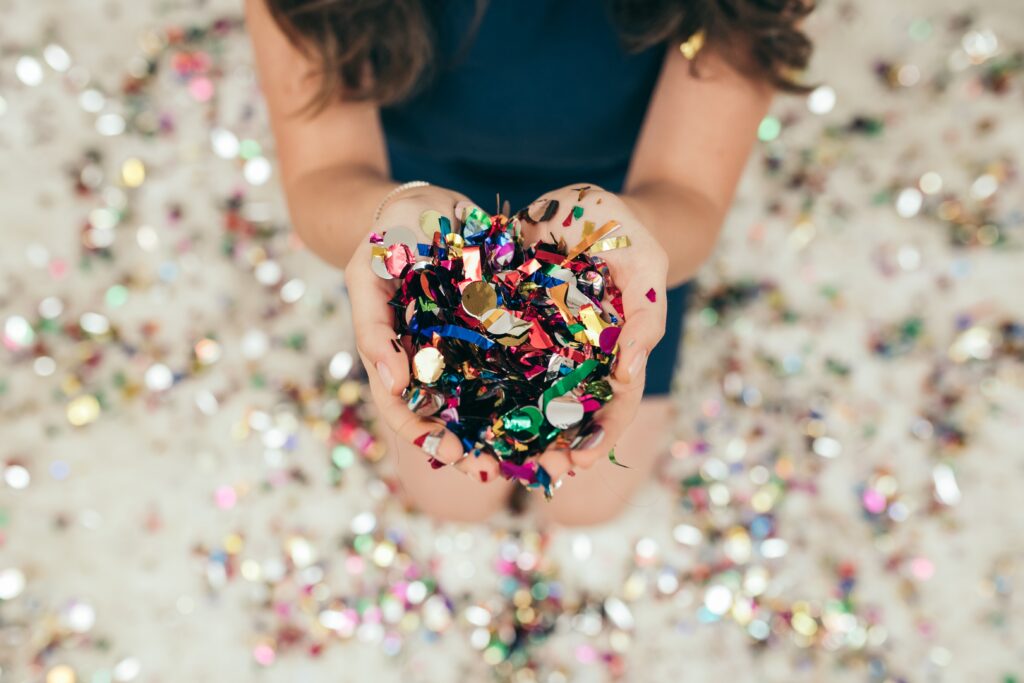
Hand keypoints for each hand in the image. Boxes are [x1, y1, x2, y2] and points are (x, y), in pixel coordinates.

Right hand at [345, 184, 502, 482]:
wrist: (423, 203)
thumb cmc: (386, 236)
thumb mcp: (367, 274)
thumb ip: (371, 325)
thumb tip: (391, 381)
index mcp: (395, 355)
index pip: (402, 407)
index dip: (422, 435)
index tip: (449, 453)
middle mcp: (428, 359)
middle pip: (444, 415)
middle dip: (469, 447)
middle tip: (496, 468)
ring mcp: (461, 346)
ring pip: (481, 399)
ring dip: (503, 431)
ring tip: (530, 455)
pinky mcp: (495, 328)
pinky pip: (511, 364)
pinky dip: (528, 391)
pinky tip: (554, 410)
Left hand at [516, 184, 668, 481]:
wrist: (586, 204)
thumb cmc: (625, 232)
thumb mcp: (645, 264)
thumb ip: (645, 316)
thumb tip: (629, 375)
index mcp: (618, 348)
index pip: (618, 400)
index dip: (604, 433)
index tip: (585, 459)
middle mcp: (581, 353)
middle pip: (574, 409)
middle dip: (560, 444)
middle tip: (542, 471)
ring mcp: (545, 341)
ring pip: (534, 394)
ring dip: (523, 430)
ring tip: (503, 460)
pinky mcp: (509, 322)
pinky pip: (498, 360)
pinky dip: (489, 388)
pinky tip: (471, 414)